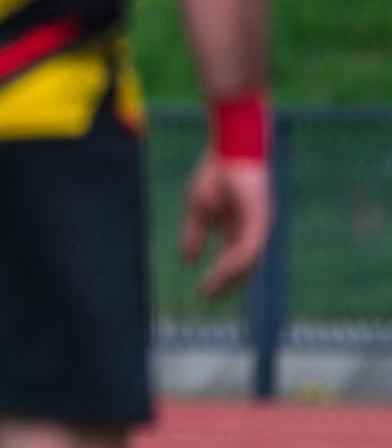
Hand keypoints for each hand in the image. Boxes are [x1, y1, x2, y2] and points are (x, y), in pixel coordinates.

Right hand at [179, 150, 271, 297]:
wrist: (229, 149)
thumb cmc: (215, 173)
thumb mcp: (197, 210)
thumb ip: (193, 235)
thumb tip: (187, 260)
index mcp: (239, 226)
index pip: (232, 259)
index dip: (218, 275)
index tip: (203, 291)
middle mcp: (253, 230)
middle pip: (243, 266)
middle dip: (226, 284)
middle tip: (208, 298)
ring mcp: (259, 226)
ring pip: (245, 262)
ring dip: (227, 278)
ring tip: (209, 290)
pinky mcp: (260, 221)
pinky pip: (247, 250)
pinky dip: (232, 264)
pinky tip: (218, 273)